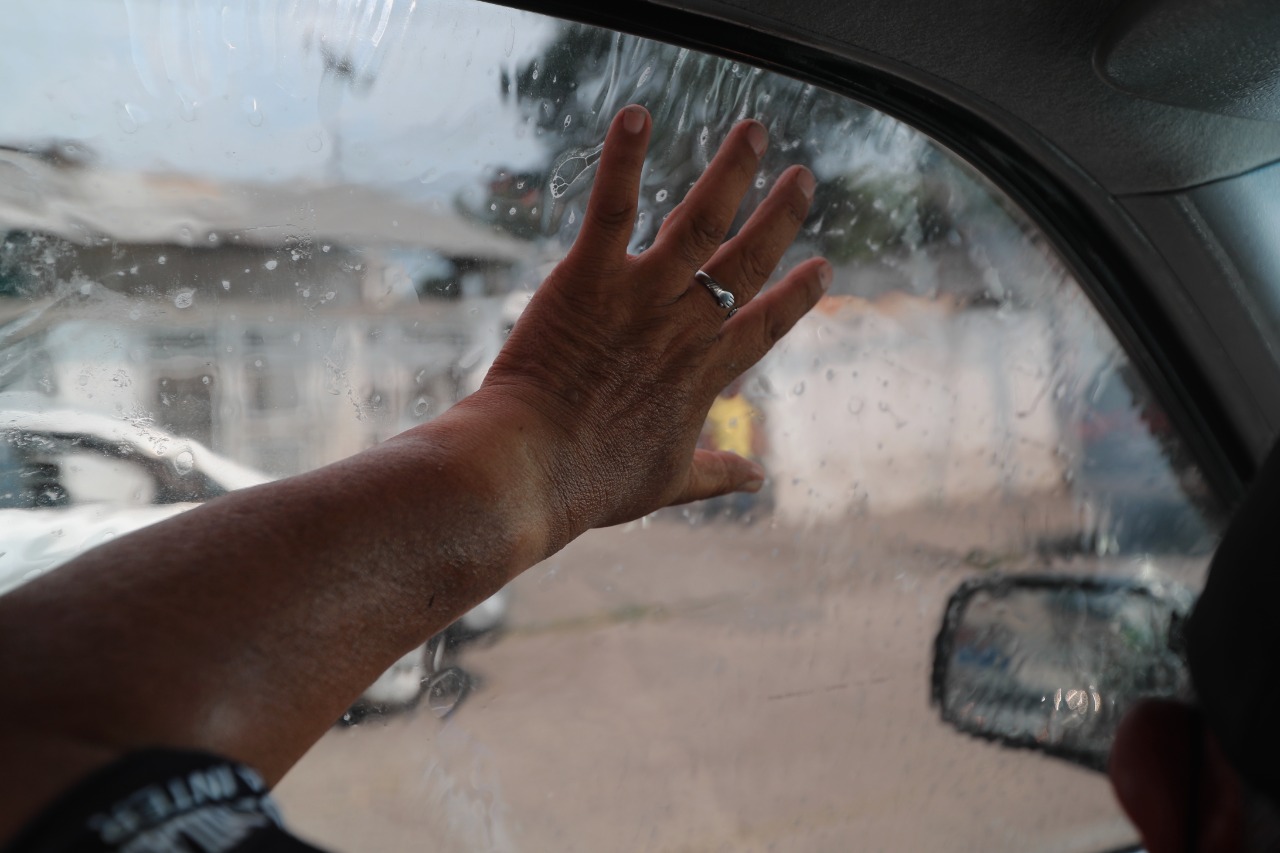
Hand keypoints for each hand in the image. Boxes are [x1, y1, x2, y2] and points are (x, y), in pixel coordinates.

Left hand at [477, 104, 830, 547]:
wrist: (532, 469)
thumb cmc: (593, 482)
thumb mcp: (667, 482)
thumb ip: (715, 473)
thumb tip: (756, 478)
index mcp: (705, 374)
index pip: (766, 325)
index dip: (797, 295)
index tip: (823, 266)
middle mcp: (686, 327)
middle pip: (746, 261)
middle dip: (779, 216)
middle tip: (803, 177)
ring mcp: (641, 297)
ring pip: (699, 223)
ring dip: (729, 173)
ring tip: (752, 130)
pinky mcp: (589, 277)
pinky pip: (613, 208)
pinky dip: (624, 160)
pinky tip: (636, 115)